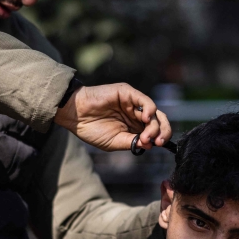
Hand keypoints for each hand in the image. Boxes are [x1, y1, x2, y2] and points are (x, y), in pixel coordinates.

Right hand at [54, 83, 171, 151]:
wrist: (76, 115)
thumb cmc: (92, 130)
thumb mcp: (115, 142)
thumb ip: (132, 143)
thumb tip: (151, 145)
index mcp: (134, 127)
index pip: (155, 132)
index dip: (160, 138)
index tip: (157, 145)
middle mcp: (136, 115)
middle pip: (159, 121)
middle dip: (162, 132)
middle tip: (158, 142)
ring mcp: (133, 103)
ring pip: (154, 112)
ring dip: (154, 126)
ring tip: (146, 136)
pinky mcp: (128, 93)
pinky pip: (144, 100)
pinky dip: (150, 109)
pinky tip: (147, 119)